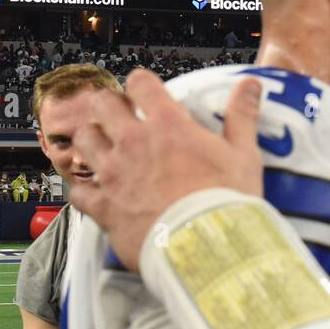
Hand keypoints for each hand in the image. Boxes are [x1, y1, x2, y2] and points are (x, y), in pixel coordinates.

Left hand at [69, 69, 263, 270]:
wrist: (205, 246)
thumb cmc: (226, 201)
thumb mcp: (244, 154)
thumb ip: (242, 116)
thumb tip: (250, 86)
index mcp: (169, 126)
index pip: (143, 84)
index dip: (142, 83)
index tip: (145, 88)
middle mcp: (134, 143)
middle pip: (103, 105)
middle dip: (110, 106)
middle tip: (121, 116)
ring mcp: (113, 173)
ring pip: (83, 140)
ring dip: (92, 141)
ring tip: (105, 149)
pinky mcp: (102, 206)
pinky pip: (78, 191)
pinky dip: (84, 189)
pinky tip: (95, 192)